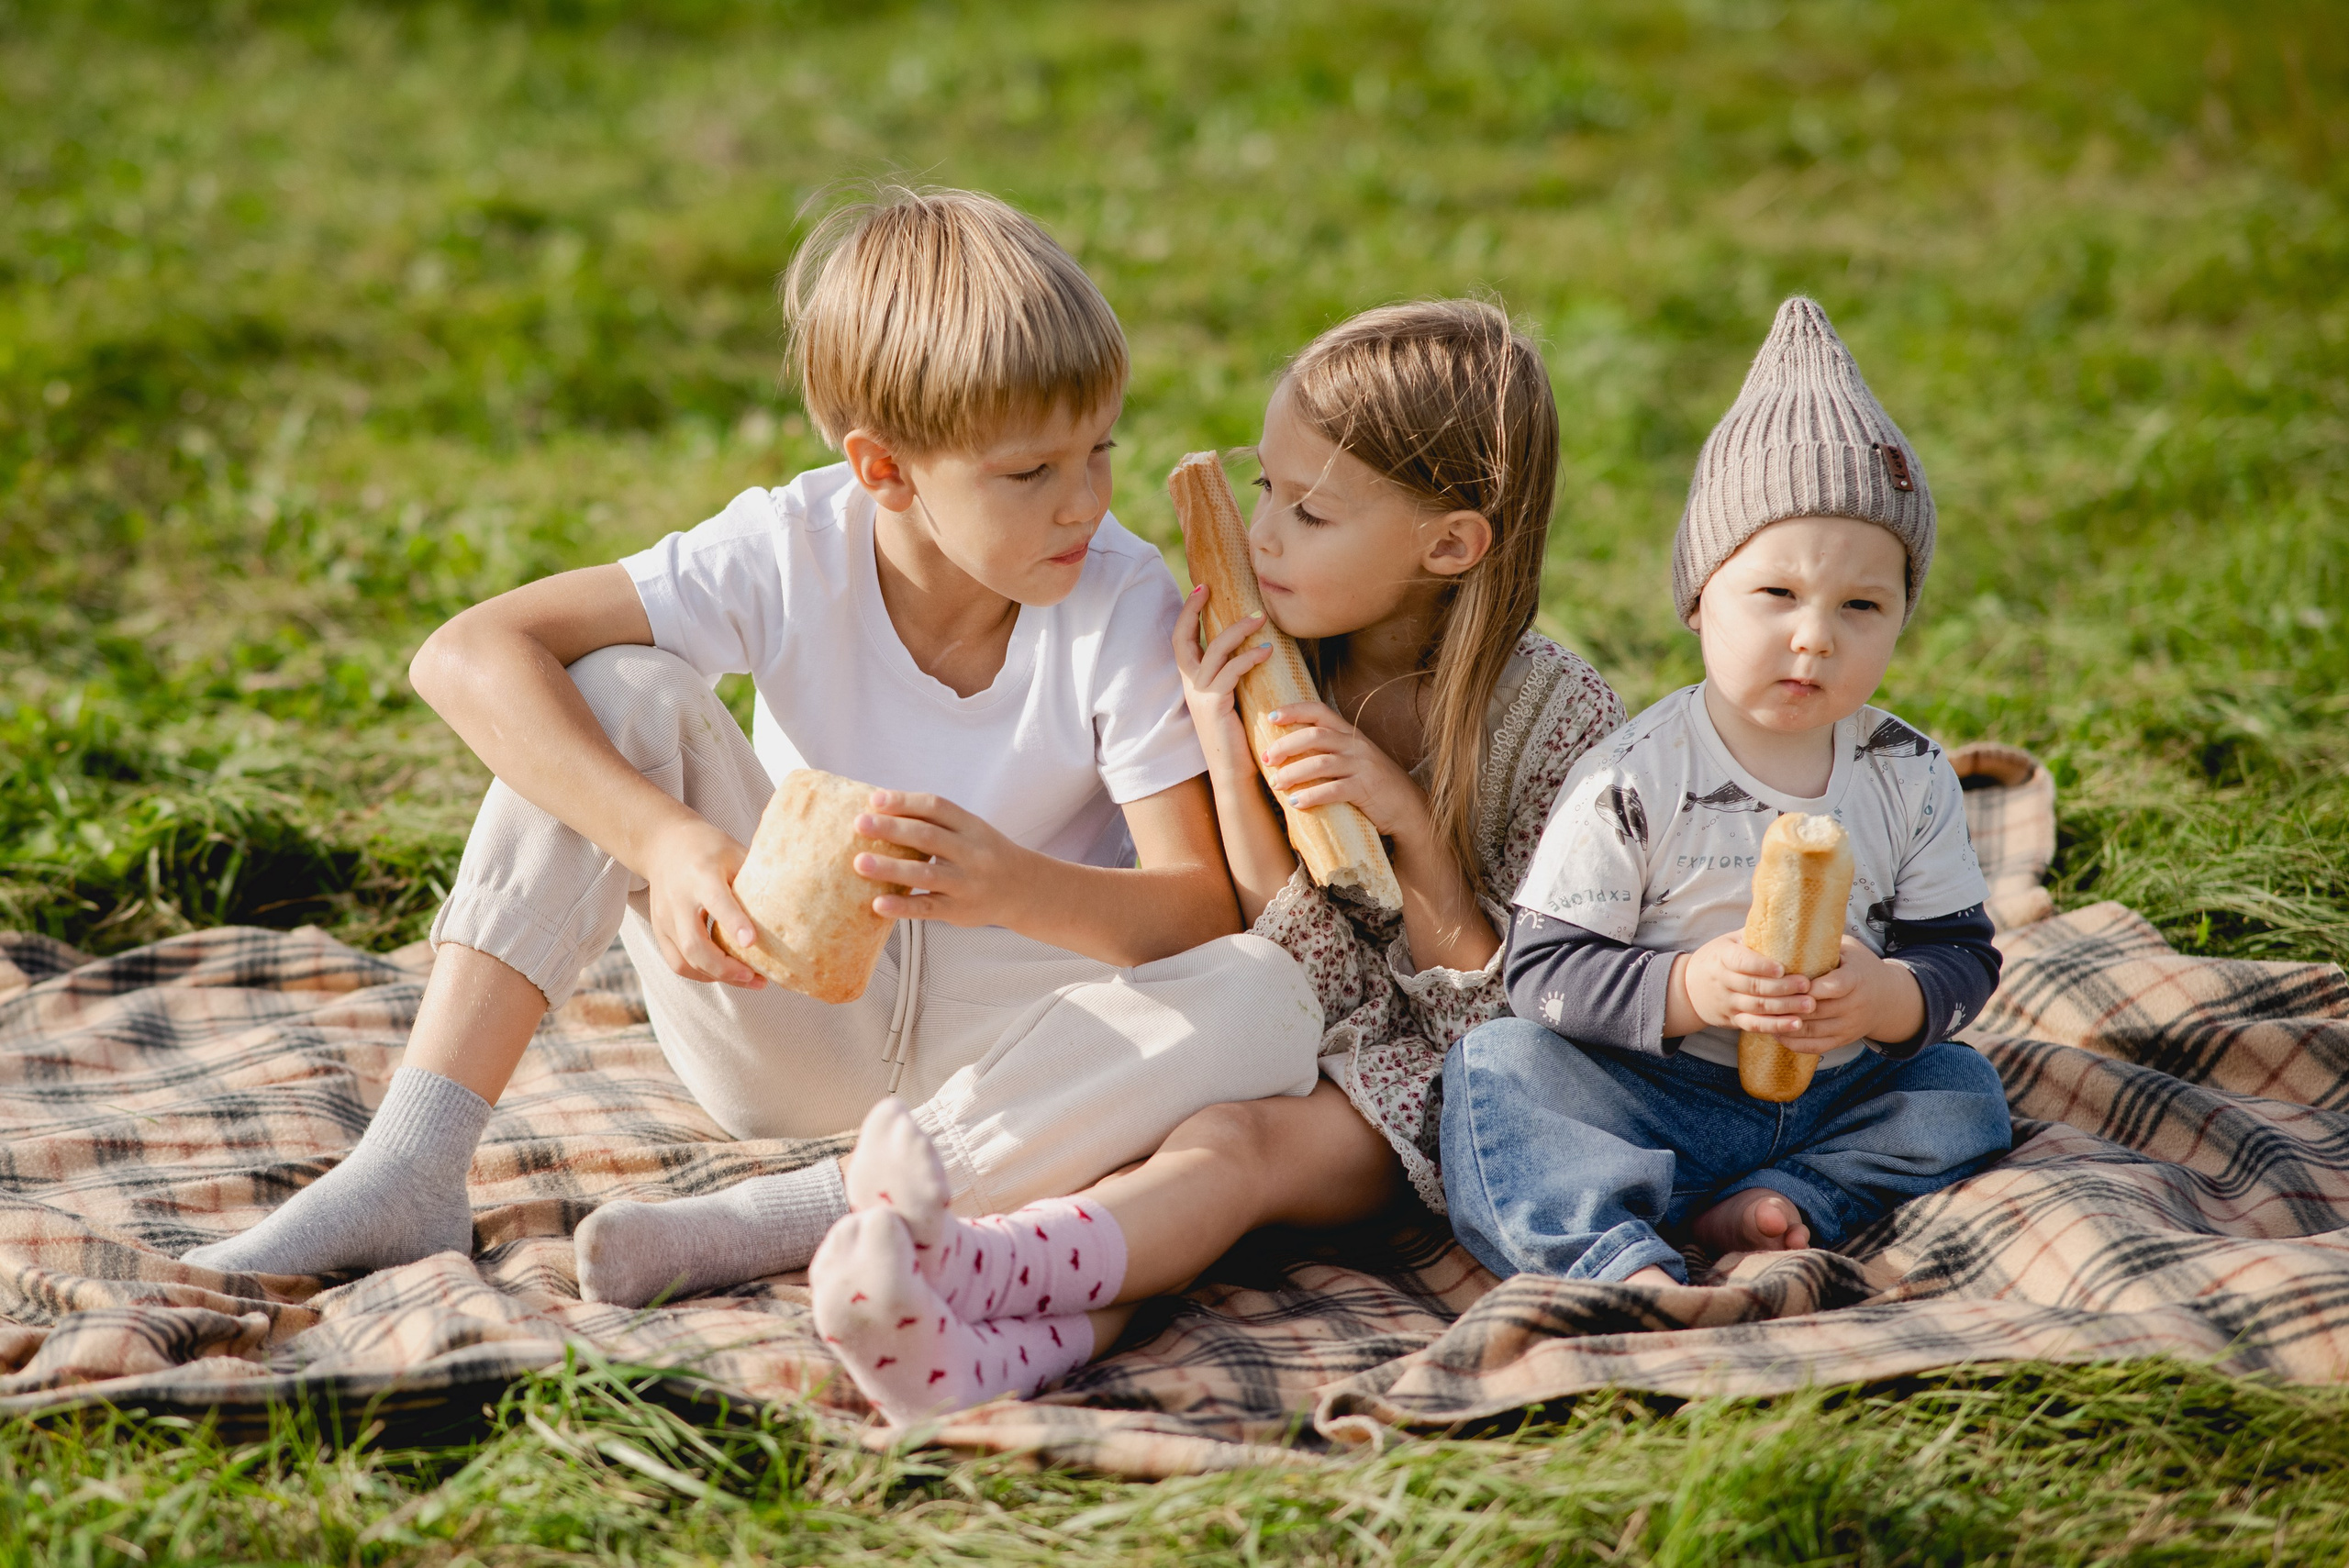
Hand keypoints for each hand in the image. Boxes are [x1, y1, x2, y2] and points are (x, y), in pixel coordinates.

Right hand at [641, 815, 766, 987]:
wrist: (664, 844)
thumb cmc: (709, 848)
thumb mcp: (735, 853)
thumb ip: (756, 879)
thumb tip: (792, 905)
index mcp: (701, 874)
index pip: (716, 901)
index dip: (734, 922)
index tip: (752, 942)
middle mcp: (678, 899)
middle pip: (695, 944)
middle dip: (725, 967)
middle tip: (755, 976)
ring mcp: (664, 918)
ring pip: (685, 960)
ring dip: (717, 976)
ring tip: (748, 979)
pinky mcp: (659, 931)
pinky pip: (678, 963)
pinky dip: (701, 974)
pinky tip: (725, 974)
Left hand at [852, 791, 1039, 929]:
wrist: (1024, 889)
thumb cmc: (986, 856)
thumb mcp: (971, 831)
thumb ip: (936, 822)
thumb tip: (882, 810)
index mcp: (972, 827)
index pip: (937, 807)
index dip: (905, 802)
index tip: (876, 800)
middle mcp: (972, 853)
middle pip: (928, 836)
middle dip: (891, 829)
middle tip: (859, 824)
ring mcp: (966, 883)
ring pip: (926, 873)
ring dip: (890, 867)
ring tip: (859, 863)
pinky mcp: (959, 911)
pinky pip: (928, 908)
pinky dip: (902, 906)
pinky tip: (878, 904)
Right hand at [1172, 585, 1272, 786]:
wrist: (1234, 773)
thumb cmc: (1239, 736)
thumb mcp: (1231, 699)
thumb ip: (1233, 675)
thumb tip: (1252, 646)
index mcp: (1191, 683)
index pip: (1180, 641)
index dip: (1186, 613)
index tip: (1200, 588)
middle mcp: (1189, 686)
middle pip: (1183, 639)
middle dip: (1193, 610)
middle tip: (1211, 588)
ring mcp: (1199, 696)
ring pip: (1213, 650)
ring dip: (1238, 630)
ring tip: (1261, 618)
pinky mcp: (1214, 706)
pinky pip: (1231, 672)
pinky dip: (1249, 657)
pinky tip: (1267, 651)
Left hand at [1258, 700, 1432, 847]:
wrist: (1408, 808)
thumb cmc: (1374, 784)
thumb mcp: (1355, 759)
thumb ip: (1330, 751)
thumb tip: (1290, 752)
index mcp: (1351, 734)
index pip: (1320, 710)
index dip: (1294, 710)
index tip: (1271, 717)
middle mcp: (1356, 745)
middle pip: (1314, 736)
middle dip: (1285, 746)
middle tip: (1266, 759)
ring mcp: (1362, 766)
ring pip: (1320, 763)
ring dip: (1293, 773)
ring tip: (1276, 784)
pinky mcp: (1365, 788)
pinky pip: (1333, 789)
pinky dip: (1311, 796)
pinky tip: (1296, 803)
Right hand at [1676, 930, 1814, 1037]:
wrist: (1687, 988)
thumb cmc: (1717, 958)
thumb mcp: (1729, 941)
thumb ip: (1754, 934)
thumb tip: (1785, 912)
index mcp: (1723, 957)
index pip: (1740, 961)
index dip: (1761, 966)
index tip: (1782, 968)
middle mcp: (1724, 981)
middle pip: (1753, 986)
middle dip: (1782, 988)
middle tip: (1807, 986)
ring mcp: (1728, 1003)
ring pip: (1757, 1007)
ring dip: (1784, 1007)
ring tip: (1809, 1005)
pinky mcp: (1734, 1020)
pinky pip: (1755, 1025)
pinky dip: (1775, 1026)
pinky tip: (1795, 1024)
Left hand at [1773, 937, 1922, 1054]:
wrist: (1888, 997)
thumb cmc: (1859, 966)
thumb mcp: (1849, 949)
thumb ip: (1824, 943)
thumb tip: (1790, 926)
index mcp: (1856, 979)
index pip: (1833, 986)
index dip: (1809, 987)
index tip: (1786, 982)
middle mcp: (1854, 1005)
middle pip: (1818, 1011)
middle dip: (1788, 1007)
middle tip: (1761, 1000)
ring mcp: (1849, 1026)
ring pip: (1813, 1031)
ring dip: (1786, 1026)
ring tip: (1762, 1016)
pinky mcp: (1843, 1040)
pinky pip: (1817, 1047)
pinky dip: (1794, 1043)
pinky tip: (1776, 1032)